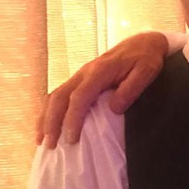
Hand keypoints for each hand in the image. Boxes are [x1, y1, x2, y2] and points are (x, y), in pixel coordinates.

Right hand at [37, 31, 168, 147]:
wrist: (142, 43)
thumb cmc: (146, 59)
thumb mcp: (146, 71)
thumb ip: (131, 89)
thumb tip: (114, 108)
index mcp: (99, 71)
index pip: (79, 97)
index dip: (73, 118)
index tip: (71, 139)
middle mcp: (84, 73)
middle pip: (59, 97)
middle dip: (52, 122)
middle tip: (50, 145)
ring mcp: (79, 76)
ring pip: (54, 96)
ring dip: (46, 118)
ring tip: (42, 141)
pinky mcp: (79, 80)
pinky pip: (59, 95)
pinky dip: (50, 112)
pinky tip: (47, 127)